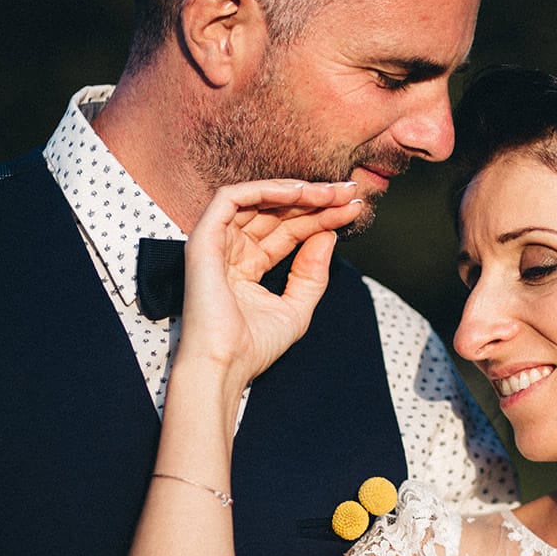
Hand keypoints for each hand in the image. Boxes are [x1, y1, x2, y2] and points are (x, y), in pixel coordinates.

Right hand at [177, 179, 363, 385]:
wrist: (225, 366)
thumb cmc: (254, 347)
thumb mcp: (297, 308)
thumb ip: (312, 273)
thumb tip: (328, 235)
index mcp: (248, 266)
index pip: (289, 232)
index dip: (321, 218)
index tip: (352, 210)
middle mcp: (231, 250)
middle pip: (278, 213)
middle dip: (316, 200)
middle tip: (349, 192)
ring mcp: (216, 243)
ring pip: (258, 199)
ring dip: (297, 191)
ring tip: (332, 193)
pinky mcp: (203, 239)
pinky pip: (231, 198)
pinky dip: (266, 189)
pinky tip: (300, 193)